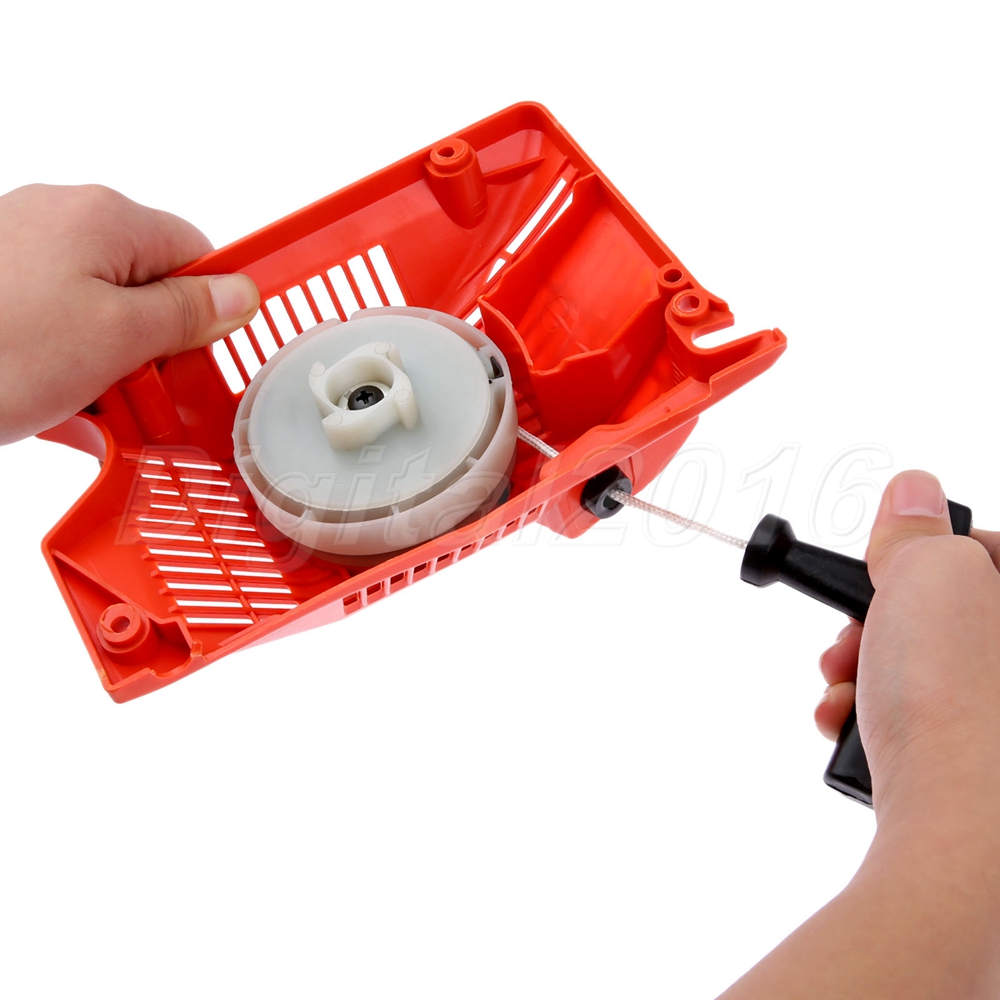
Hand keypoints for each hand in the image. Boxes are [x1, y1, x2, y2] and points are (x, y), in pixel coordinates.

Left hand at [0, 183, 258, 444]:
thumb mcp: (119, 339)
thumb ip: (189, 313)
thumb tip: (241, 293)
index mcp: (104, 217)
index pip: (195, 254)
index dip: (208, 313)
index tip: (198, 360)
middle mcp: (60, 217)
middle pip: (145, 282)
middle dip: (154, 343)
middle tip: (141, 393)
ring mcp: (19, 247)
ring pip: (100, 306)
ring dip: (110, 359)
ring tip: (89, 402)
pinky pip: (55, 318)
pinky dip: (66, 358)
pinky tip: (54, 396)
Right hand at [816, 470, 999, 822]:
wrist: (960, 838)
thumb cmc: (962, 707)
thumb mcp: (930, 575)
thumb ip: (919, 527)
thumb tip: (913, 493)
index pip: (993, 555)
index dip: (935, 555)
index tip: (895, 570)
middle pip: (950, 617)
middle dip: (881, 622)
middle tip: (854, 636)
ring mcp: (995, 727)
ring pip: (924, 670)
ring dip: (864, 669)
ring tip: (843, 686)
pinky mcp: (975, 773)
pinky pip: (918, 722)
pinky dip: (873, 718)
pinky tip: (850, 724)